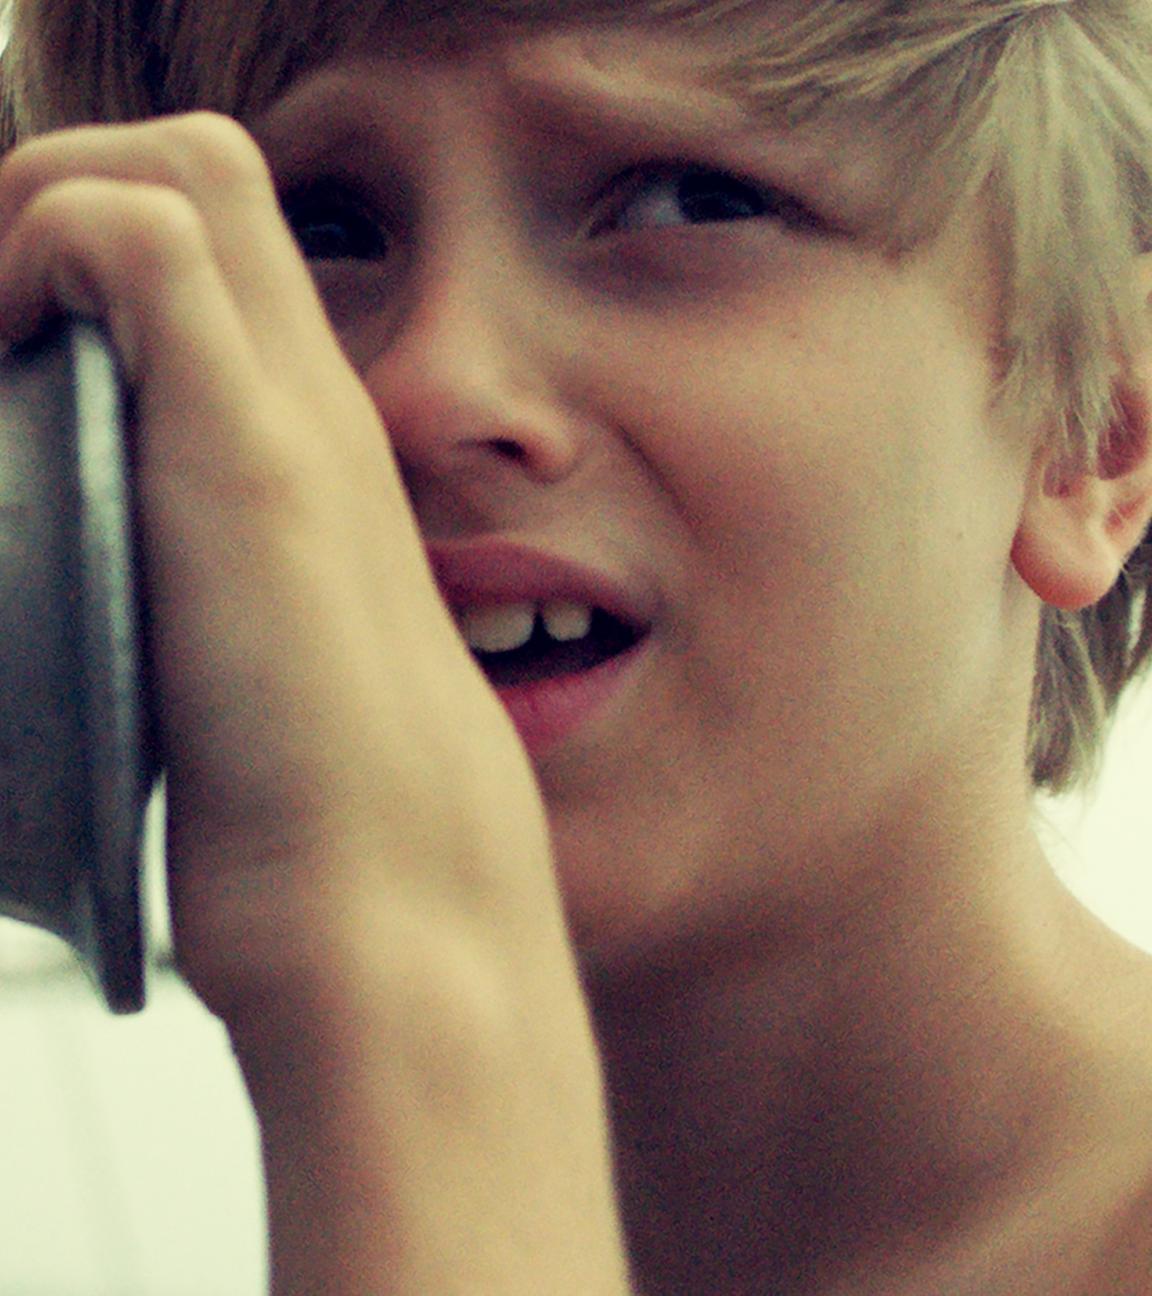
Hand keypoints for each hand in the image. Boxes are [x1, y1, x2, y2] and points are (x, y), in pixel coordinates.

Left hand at [0, 114, 628, 1293]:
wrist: (396, 900)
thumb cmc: (320, 815)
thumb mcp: (260, 675)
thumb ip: (221, 600)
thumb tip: (161, 608)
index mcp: (305, 446)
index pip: (210, 232)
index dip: (93, 235)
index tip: (22, 347)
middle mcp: (307, 403)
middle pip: (193, 167)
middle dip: (58, 200)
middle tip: (2, 334)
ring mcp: (284, 419)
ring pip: (168, 176)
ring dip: (38, 225)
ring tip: (1, 357)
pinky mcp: (249, 457)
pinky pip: (130, 240)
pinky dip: (39, 259)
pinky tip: (19, 387)